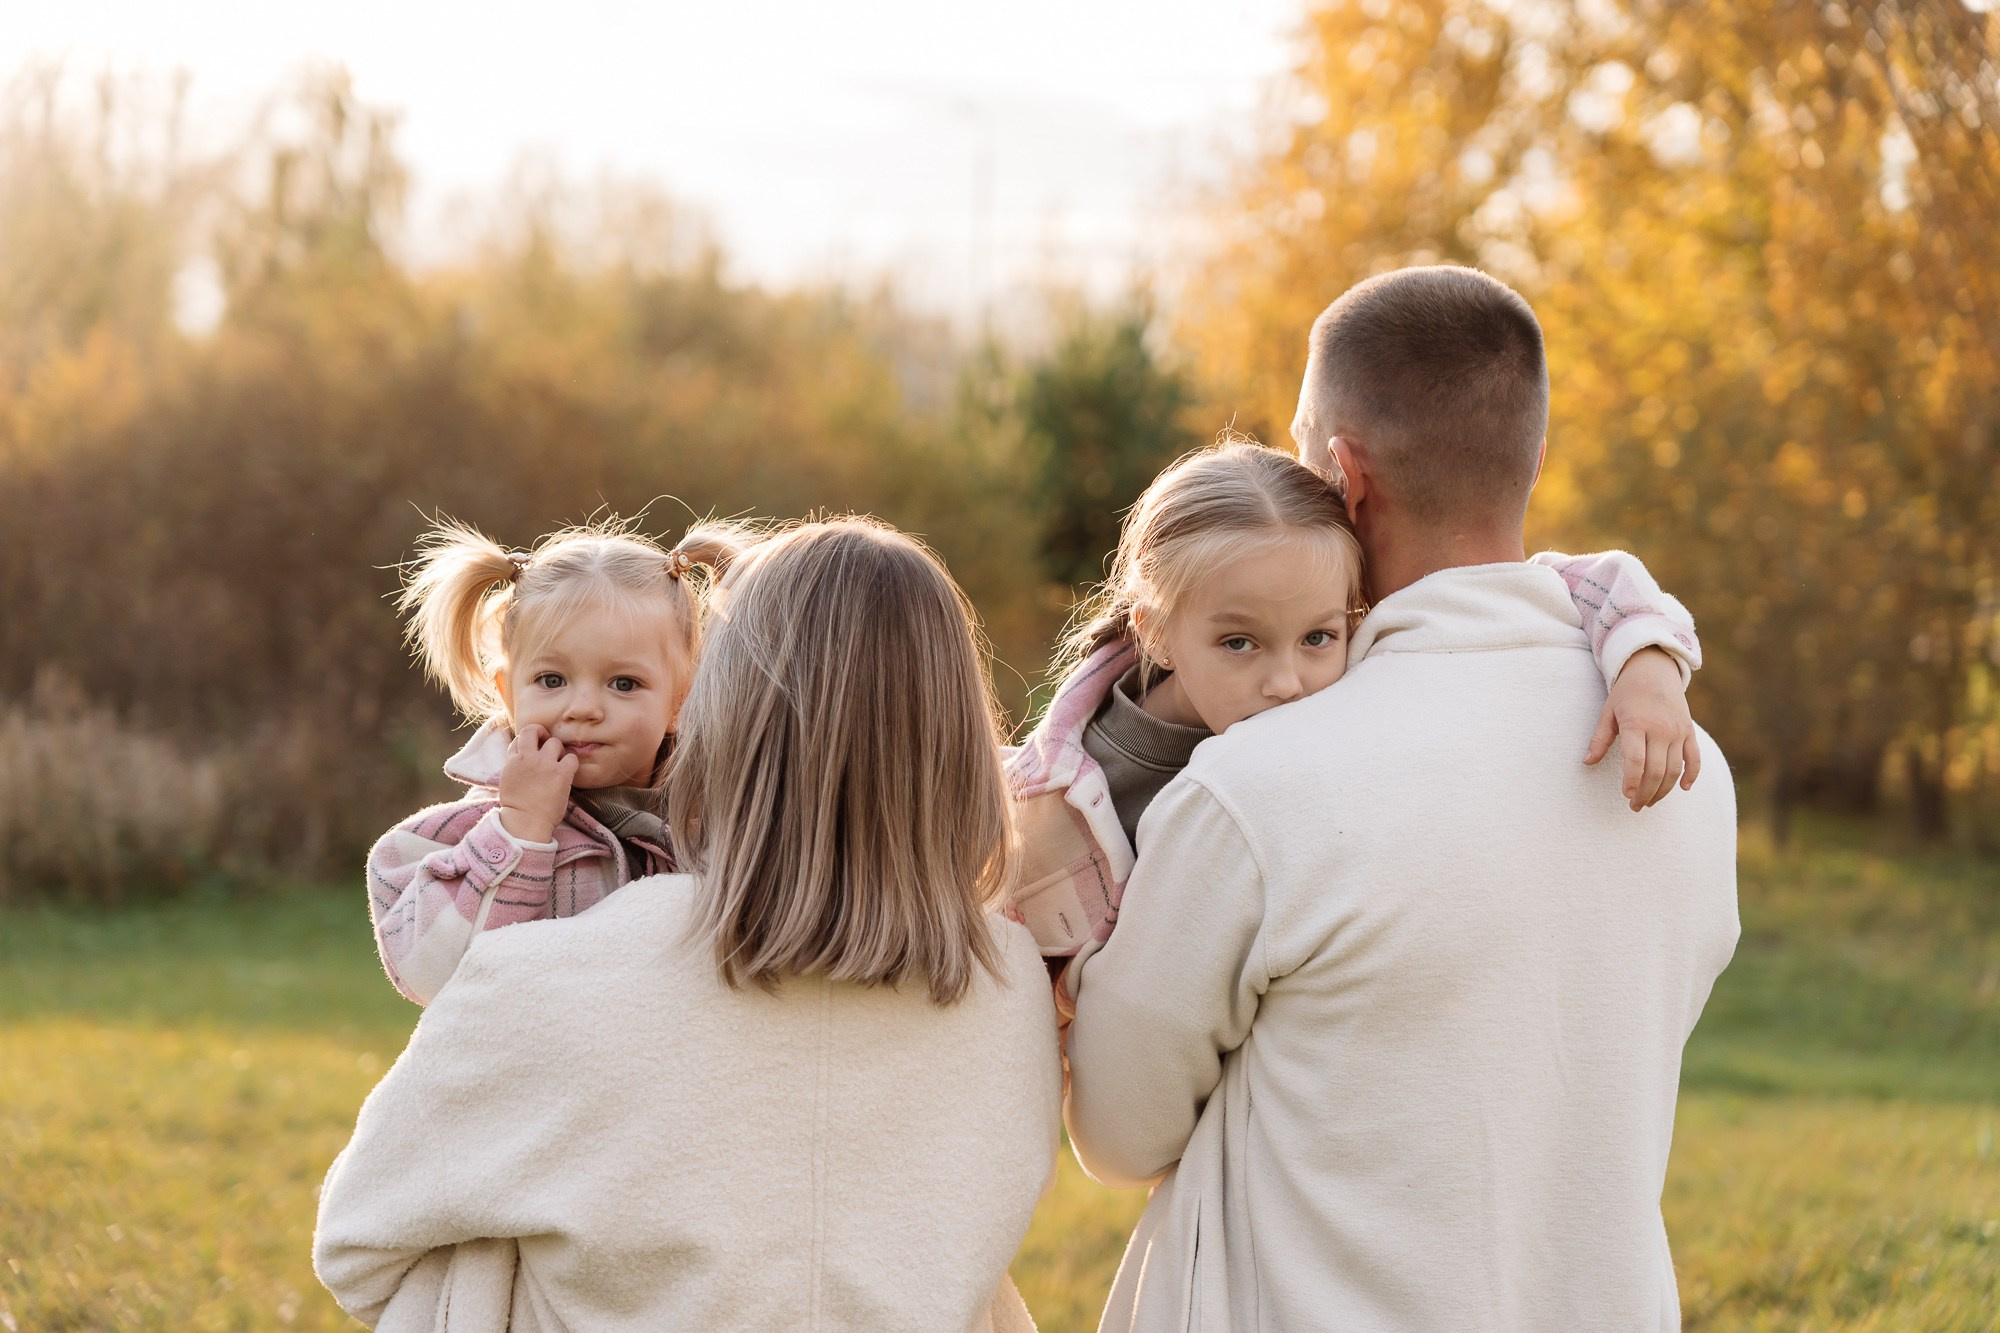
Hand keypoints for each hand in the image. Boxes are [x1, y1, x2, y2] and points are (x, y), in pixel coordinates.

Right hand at [496, 724, 576, 842]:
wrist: (526, 823)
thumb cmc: (517, 806)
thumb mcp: (508, 780)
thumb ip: (515, 763)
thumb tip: (522, 753)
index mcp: (512, 761)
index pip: (519, 737)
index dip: (528, 741)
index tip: (533, 750)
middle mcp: (527, 758)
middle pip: (534, 730)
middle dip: (542, 734)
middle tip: (548, 746)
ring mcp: (545, 764)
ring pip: (555, 742)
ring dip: (558, 751)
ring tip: (558, 764)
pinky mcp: (561, 773)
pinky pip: (572, 757)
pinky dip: (572, 763)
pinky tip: (568, 772)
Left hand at [1585, 646, 1701, 810]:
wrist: (1654, 669)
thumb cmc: (1626, 693)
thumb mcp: (1608, 711)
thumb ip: (1600, 738)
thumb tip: (1586, 762)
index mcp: (1636, 723)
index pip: (1635, 760)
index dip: (1632, 781)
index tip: (1626, 796)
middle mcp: (1660, 729)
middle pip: (1656, 770)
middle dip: (1646, 793)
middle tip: (1635, 806)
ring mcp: (1677, 731)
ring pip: (1675, 769)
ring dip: (1664, 790)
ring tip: (1650, 802)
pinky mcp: (1689, 731)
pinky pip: (1694, 758)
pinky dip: (1692, 775)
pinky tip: (1684, 788)